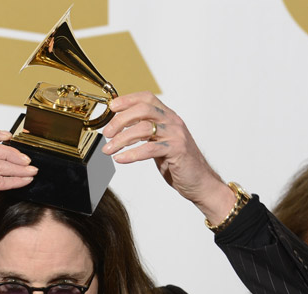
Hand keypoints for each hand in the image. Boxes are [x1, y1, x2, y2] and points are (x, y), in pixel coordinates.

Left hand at [101, 92, 234, 221]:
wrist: (200, 182)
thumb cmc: (178, 163)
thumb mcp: (159, 143)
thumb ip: (146, 133)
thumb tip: (121, 128)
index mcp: (168, 117)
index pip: (147, 98)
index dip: (127, 100)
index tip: (111, 107)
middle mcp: (173, 122)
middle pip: (142, 110)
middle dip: (120, 120)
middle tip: (107, 133)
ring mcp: (176, 135)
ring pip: (143, 129)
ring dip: (121, 139)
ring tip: (109, 149)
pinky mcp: (177, 151)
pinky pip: (149, 149)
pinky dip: (131, 154)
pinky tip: (120, 159)